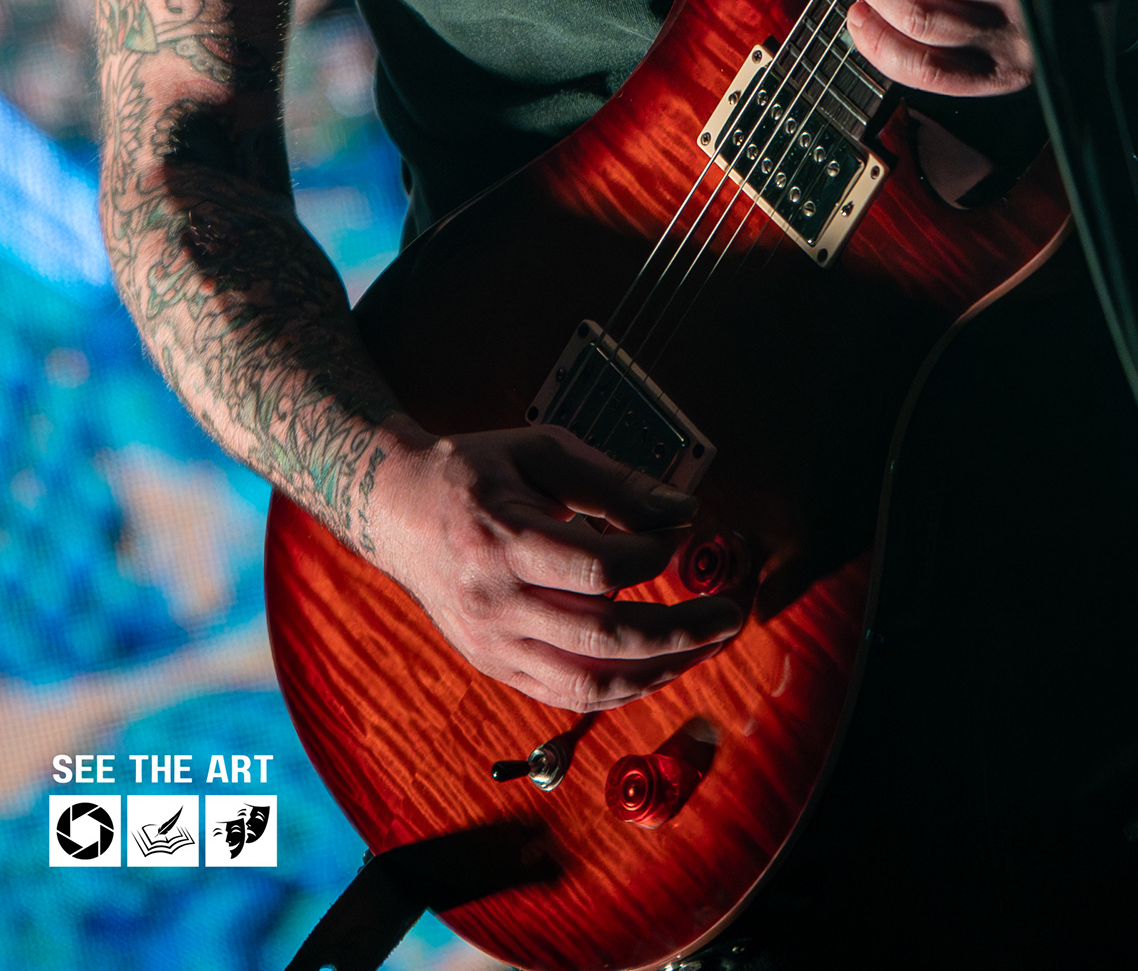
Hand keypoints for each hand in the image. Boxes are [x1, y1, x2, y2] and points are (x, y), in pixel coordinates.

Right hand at [372, 423, 742, 709]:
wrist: (397, 510)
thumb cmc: (475, 472)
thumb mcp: (541, 452)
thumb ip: (614, 482)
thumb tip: (683, 509)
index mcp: (502, 541)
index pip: (598, 569)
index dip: (655, 556)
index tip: (683, 531)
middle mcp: (494, 604)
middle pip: (603, 637)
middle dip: (679, 632)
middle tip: (728, 614)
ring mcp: (491, 645)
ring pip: (589, 684)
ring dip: (660, 671)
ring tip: (705, 646)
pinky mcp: (494, 667)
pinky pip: (567, 696)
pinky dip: (621, 688)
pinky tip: (658, 664)